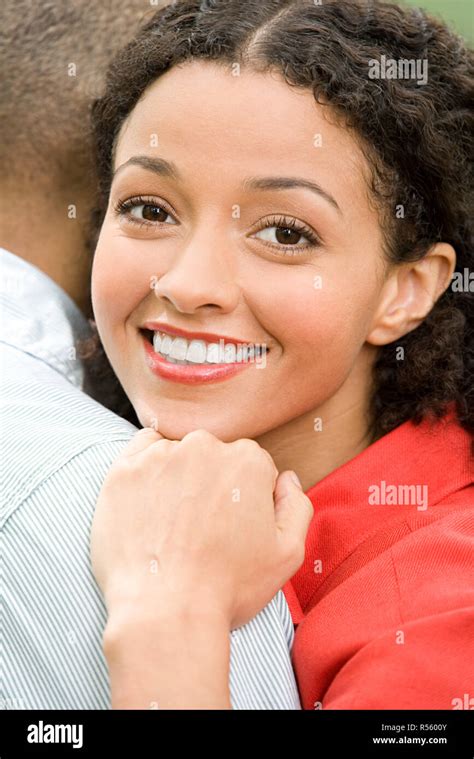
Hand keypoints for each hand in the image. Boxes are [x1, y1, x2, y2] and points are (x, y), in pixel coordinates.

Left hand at [90, 427, 312, 631]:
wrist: (164, 613)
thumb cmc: (228, 588)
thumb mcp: (287, 553)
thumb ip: (296, 505)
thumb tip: (286, 478)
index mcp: (248, 461)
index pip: (250, 464)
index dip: (243, 497)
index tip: (230, 525)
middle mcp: (205, 446)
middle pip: (213, 455)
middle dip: (210, 482)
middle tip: (200, 528)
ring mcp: (161, 456)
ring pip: (176, 454)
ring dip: (177, 476)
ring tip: (171, 524)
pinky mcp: (124, 470)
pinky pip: (140, 453)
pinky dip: (145, 470)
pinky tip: (149, 505)